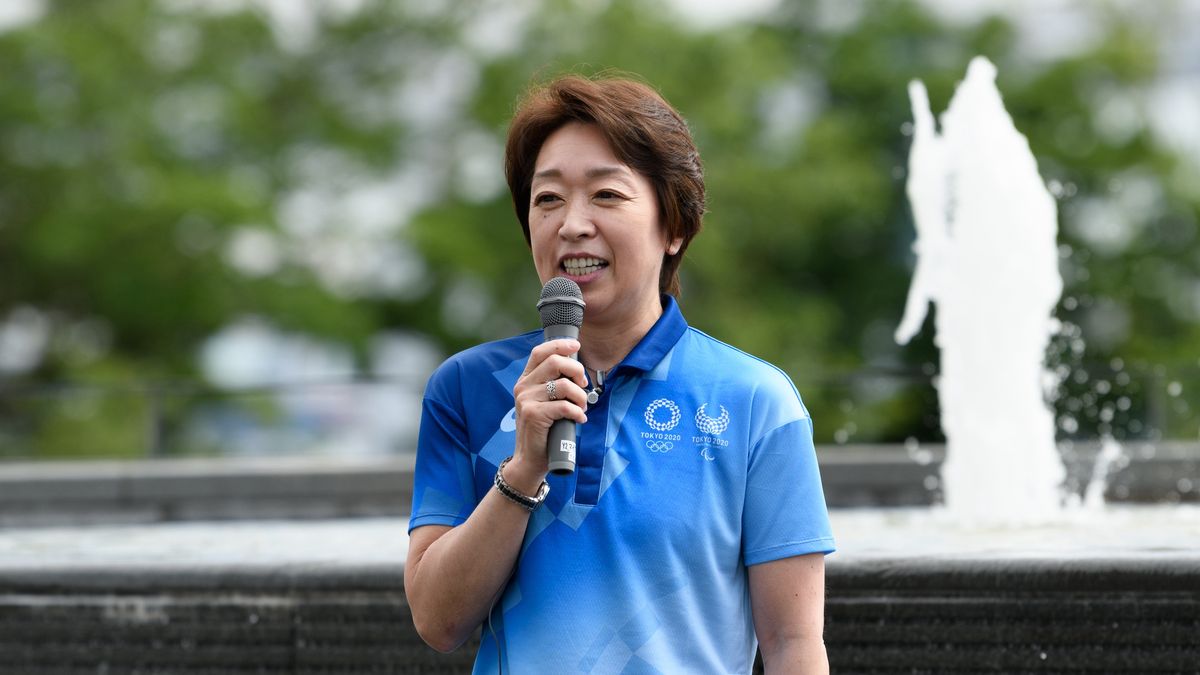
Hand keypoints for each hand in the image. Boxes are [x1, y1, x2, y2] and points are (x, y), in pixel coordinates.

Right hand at [508, 339, 587, 491]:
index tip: (577, 346)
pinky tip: (580, 419)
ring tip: (582, 407)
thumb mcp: (545, 402)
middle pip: (555, 363)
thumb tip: (577, 369)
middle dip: (576, 371)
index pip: (540, 352)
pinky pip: (564, 406)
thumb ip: (554, 385)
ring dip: (580, 396)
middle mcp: (523, 387)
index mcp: (525, 380)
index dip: (560, 345)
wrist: (530, 459)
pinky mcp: (533, 415)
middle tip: (584, 386)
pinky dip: (577, 412)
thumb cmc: (544, 430)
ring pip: (563, 385)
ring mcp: (526, 400)